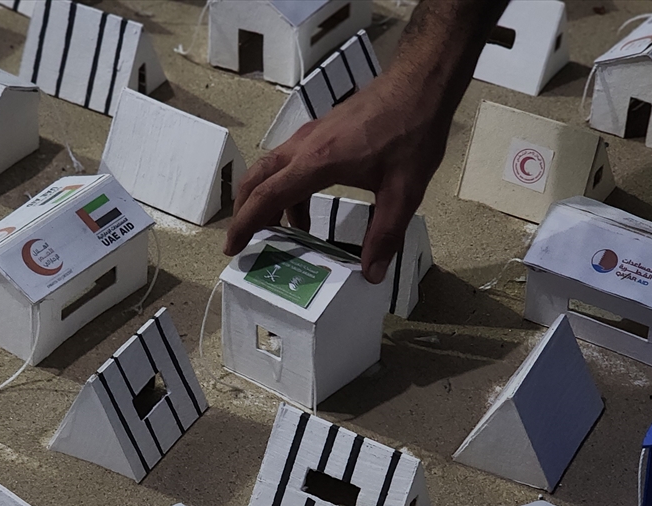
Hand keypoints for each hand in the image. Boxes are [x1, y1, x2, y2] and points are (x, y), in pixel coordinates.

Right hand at [224, 66, 452, 283]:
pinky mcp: (320, 132)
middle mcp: (303, 146)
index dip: (245, 225)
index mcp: (316, 162)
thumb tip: (372, 274)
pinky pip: (289, 163)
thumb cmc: (412, 132)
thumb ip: (385, 234)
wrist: (419, 84)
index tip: (232, 248)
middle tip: (244, 242)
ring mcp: (310, 136)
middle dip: (244, 212)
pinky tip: (305, 212)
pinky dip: (286, 190)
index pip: (267, 196)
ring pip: (270, 169)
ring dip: (266, 201)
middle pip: (256, 179)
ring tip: (277, 234)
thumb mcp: (404, 190)